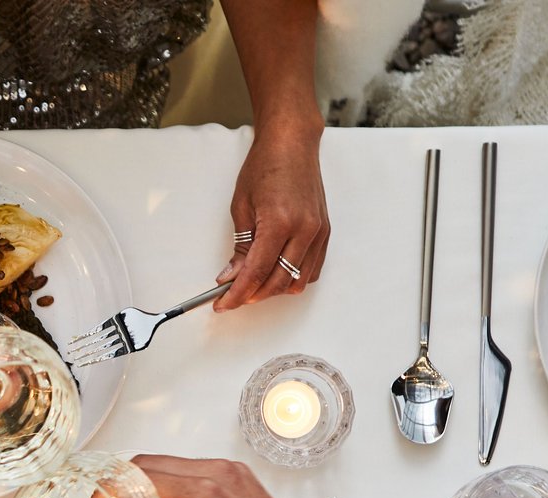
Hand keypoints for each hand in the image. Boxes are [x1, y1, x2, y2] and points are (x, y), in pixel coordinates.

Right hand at [133, 454, 333, 497]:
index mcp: (201, 495)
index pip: (137, 478)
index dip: (110, 497)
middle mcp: (216, 473)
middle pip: (148, 464)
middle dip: (123, 489)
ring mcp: (228, 471)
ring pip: (168, 465)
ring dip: (146, 488)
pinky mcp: (236, 476)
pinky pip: (190, 472)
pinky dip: (170, 488)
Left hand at [215, 119, 328, 310]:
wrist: (292, 143)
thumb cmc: (265, 167)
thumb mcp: (241, 207)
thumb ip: (239, 247)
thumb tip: (230, 277)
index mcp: (279, 222)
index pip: (256, 273)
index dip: (237, 294)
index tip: (222, 304)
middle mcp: (304, 229)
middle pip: (278, 283)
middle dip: (252, 296)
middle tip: (232, 296)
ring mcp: (318, 232)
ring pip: (296, 282)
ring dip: (272, 289)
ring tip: (253, 284)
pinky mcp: (324, 232)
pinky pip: (310, 270)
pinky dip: (291, 278)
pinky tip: (274, 273)